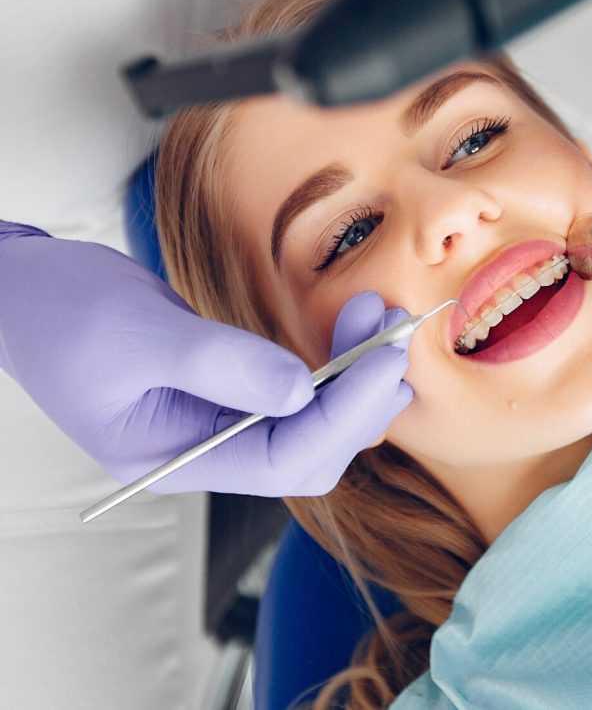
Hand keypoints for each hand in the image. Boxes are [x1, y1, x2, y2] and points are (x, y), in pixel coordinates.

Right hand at [0, 223, 412, 495]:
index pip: (283, 460)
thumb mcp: (141, 333)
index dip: (344, 416)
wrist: (23, 292)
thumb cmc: (62, 312)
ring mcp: (217, 422)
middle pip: (309, 452)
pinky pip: (296, 392)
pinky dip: (332, 363)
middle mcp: (204, 451)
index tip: (385, 361)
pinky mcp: (227, 388)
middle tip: (394, 332)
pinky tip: (353, 329)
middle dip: (361, 398)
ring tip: (379, 319)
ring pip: (311, 423)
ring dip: (355, 377)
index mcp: (173, 457)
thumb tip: (303, 390)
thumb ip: (223, 364)